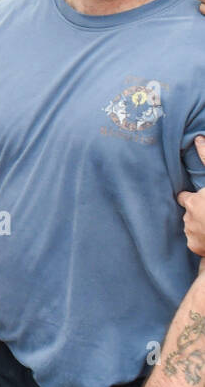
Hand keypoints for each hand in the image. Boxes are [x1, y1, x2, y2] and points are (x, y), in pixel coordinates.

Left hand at [177, 137, 204, 255]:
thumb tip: (198, 139)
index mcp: (192, 202)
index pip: (183, 197)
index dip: (192, 197)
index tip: (200, 198)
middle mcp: (187, 218)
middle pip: (189, 213)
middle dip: (199, 212)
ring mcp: (191, 234)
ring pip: (192, 227)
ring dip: (201, 226)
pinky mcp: (195, 248)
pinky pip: (195, 243)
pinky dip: (203, 240)